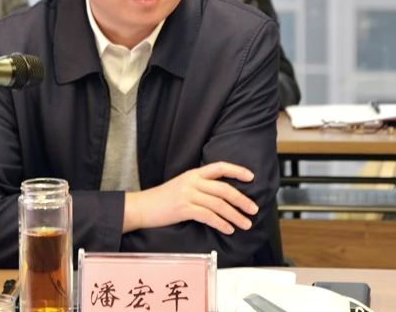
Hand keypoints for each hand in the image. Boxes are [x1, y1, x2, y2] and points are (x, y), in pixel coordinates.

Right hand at [123, 161, 258, 234]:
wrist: (142, 207)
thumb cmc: (162, 199)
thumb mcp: (182, 186)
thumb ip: (199, 187)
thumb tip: (221, 197)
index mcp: (193, 173)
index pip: (219, 167)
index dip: (237, 170)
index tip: (250, 177)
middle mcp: (192, 181)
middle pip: (224, 189)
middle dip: (242, 200)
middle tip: (254, 209)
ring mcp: (188, 194)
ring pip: (219, 204)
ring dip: (235, 216)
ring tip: (245, 224)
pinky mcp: (184, 208)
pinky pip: (208, 216)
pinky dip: (221, 223)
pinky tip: (228, 229)